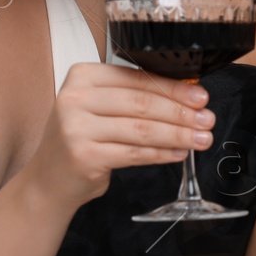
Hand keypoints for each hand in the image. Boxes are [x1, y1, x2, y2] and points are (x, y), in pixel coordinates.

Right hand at [23, 61, 215, 210]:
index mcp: (82, 76)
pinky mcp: (83, 156)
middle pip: (141, 103)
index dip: (174, 88)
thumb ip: (134, 96)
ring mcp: (75, 128)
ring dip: (177, 135)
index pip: (137, 78)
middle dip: (181, 113)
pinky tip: (179, 153)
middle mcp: (74, 98)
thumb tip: (188, 96)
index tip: (201, 97)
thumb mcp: (101, 107)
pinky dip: (162, 153)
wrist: (48, 179)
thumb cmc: (82, 138)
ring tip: (201, 139)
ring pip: (141, 129)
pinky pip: (134, 153)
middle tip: (207, 119)